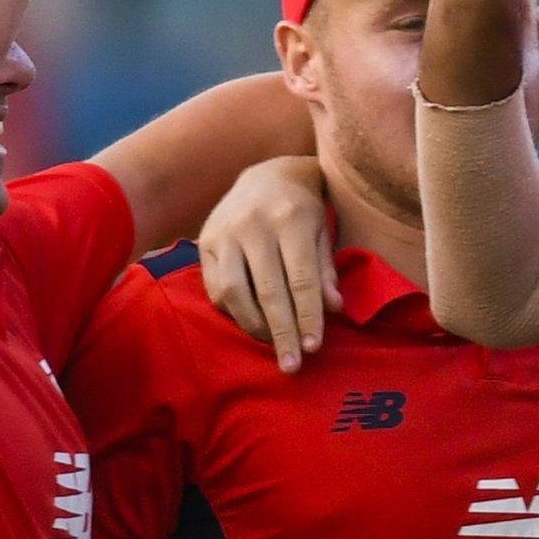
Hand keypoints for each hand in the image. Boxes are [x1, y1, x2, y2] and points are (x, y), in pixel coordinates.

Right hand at [198, 156, 341, 373]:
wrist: (267, 174)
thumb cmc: (303, 210)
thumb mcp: (322, 231)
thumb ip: (326, 270)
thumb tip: (334, 309)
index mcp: (291, 220)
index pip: (301, 279)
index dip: (307, 316)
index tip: (314, 348)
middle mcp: (254, 225)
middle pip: (268, 291)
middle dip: (282, 333)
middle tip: (292, 365)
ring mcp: (225, 232)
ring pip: (234, 292)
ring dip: (254, 326)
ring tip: (273, 344)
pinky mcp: (205, 242)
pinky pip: (215, 287)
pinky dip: (233, 311)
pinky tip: (250, 322)